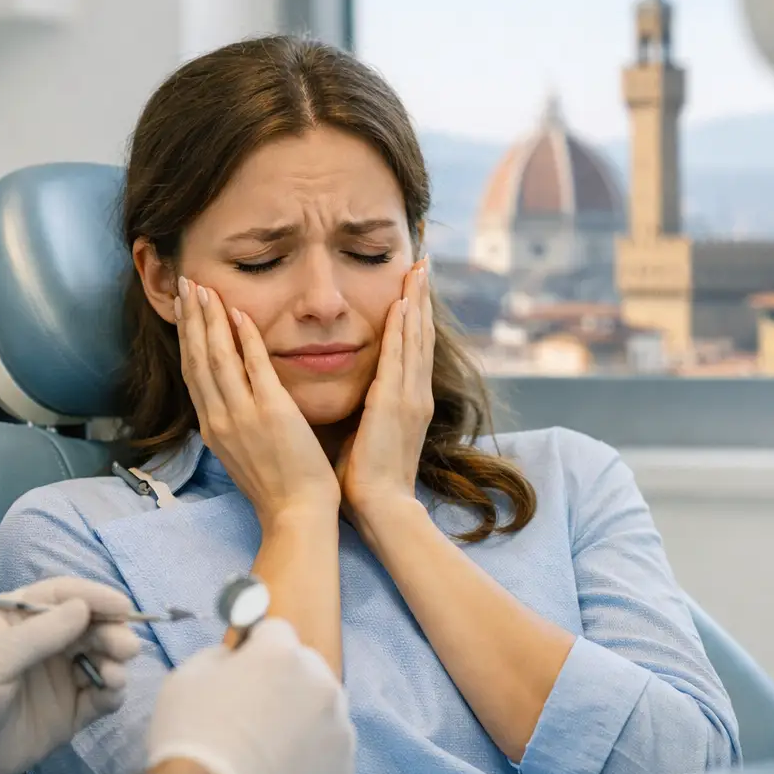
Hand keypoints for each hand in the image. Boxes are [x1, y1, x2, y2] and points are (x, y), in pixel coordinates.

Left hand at [0, 577, 140, 773]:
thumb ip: (40, 634)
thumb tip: (83, 608)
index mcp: (18, 620)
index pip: (63, 596)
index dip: (94, 598)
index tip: (122, 608)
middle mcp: (42, 645)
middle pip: (89, 628)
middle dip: (111, 633)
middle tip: (126, 648)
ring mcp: (56, 680)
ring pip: (99, 661)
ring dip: (115, 662)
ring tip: (115, 675)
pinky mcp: (66, 715)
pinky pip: (98, 698)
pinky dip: (112, 693)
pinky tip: (111, 693)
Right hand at [146, 618, 356, 773]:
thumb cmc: (191, 739)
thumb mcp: (186, 678)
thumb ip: (220, 656)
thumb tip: (237, 659)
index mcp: (281, 653)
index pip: (275, 630)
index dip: (255, 648)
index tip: (241, 669)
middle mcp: (320, 682)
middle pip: (306, 668)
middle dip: (284, 682)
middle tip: (253, 714)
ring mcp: (339, 728)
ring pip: (323, 710)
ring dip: (302, 719)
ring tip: (268, 751)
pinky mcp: (345, 770)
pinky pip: (329, 752)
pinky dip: (312, 758)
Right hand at [176, 276, 339, 526]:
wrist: (297, 515)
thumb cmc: (277, 488)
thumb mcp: (242, 454)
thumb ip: (233, 424)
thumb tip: (229, 401)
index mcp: (213, 428)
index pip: (193, 373)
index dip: (187, 338)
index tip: (184, 309)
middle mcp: (220, 419)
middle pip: (197, 359)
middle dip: (191, 319)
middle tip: (186, 284)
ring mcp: (243, 415)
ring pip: (217, 358)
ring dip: (209, 320)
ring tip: (203, 289)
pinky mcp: (272, 413)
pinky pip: (254, 368)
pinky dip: (244, 339)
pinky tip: (239, 314)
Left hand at [337, 259, 433, 527]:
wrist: (383, 510)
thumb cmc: (369, 481)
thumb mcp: (368, 435)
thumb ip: (365, 412)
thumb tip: (350, 398)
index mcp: (409, 403)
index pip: (413, 349)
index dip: (415, 317)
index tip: (412, 289)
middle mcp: (416, 394)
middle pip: (421, 335)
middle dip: (422, 298)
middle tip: (423, 264)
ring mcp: (410, 397)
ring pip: (415, 338)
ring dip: (416, 302)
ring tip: (418, 270)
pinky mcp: (396, 404)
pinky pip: (399, 357)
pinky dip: (402, 329)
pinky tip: (401, 304)